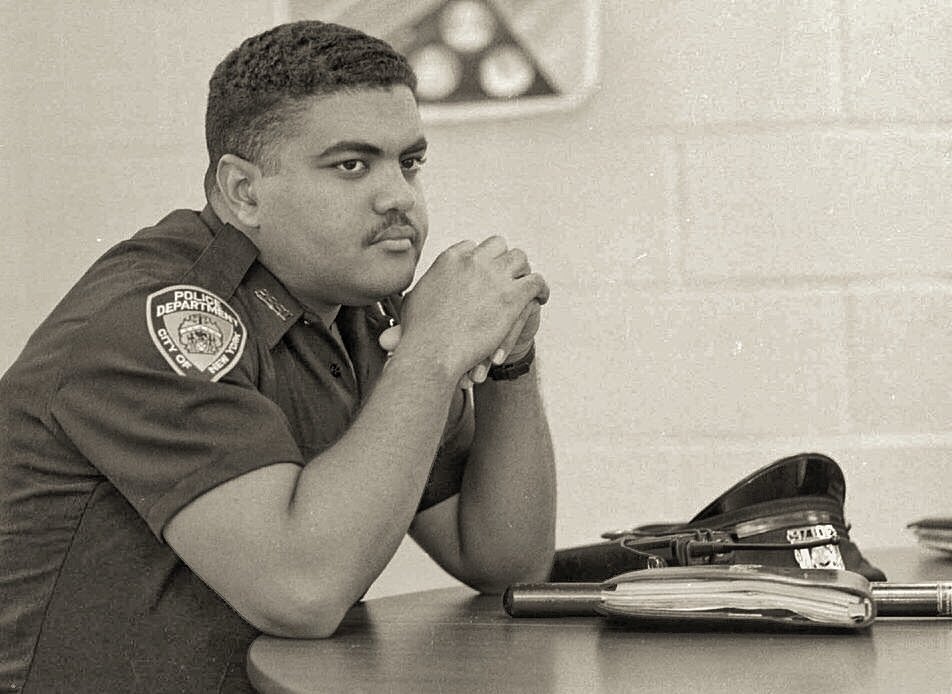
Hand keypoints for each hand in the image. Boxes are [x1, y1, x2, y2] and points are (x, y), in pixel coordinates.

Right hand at [383, 236, 546, 383]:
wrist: (433, 350)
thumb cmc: (418, 334)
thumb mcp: (413, 304)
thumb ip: (419, 294)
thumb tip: (410, 299)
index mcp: (450, 259)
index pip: (472, 246)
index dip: (480, 260)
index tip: (484, 271)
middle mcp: (473, 261)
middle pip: (498, 246)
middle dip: (503, 260)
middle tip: (509, 274)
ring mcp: (494, 276)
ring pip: (520, 259)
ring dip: (523, 272)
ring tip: (527, 285)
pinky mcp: (511, 295)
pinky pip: (535, 281)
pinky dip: (541, 288)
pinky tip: (541, 297)